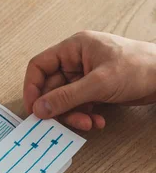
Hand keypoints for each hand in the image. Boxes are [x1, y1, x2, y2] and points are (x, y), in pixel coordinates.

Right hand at [24, 31, 155, 129]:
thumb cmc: (140, 67)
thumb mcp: (99, 83)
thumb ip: (67, 97)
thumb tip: (39, 108)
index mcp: (73, 48)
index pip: (39, 66)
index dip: (32, 88)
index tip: (33, 109)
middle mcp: (76, 61)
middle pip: (51, 87)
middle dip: (58, 108)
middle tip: (61, 124)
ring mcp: (85, 76)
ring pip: (64, 100)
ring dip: (73, 115)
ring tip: (87, 124)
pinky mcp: (95, 89)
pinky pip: (78, 105)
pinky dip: (84, 116)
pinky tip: (97, 122)